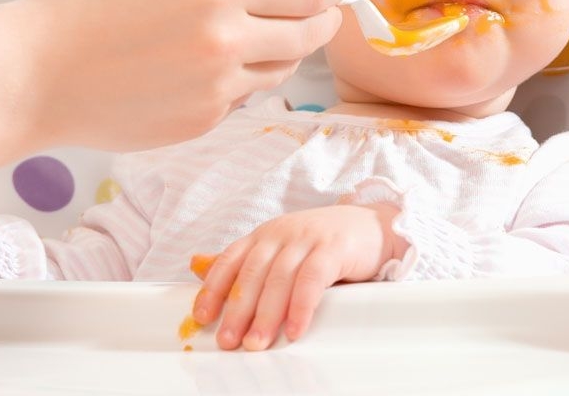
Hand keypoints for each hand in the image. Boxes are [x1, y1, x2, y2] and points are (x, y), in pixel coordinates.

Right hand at [14, 0, 347, 151]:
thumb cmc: (90, 7)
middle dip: (322, 16)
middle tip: (318, 7)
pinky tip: (207, 66)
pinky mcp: (204, 122)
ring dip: (284, 47)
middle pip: (312, 32)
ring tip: (257, 31)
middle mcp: (227, 40)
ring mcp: (218, 88)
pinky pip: (245, 95)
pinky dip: (242, 78)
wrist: (37, 75)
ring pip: (283, 68)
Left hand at [190, 204, 401, 350]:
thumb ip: (244, 261)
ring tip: (257, 343)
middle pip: (253, 273)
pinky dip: (301, 305)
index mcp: (265, 235)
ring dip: (266, 314)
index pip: (230, 259)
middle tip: (229, 340)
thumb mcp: (281, 248)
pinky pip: (312, 279)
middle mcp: (282, 234)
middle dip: (237, 309)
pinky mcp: (333, 248)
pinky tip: (294, 329)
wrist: (373, 225)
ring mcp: (307, 239)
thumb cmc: (323, 243)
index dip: (213, 288)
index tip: (202, 316)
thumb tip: (196, 265)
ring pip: (279, 278)